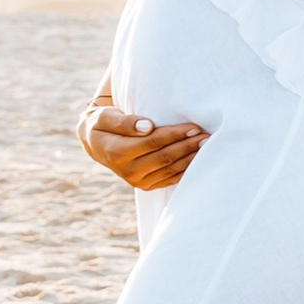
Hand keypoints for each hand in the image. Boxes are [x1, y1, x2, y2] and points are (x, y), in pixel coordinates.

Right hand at [79, 98, 206, 189]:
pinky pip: (170, 179)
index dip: (173, 134)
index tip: (193, 127)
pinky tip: (198, 160)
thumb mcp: (105, 117)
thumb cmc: (103, 124)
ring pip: (170, 170)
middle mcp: (127, 171)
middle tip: (207, 136)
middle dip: (187, 146)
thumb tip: (147, 127)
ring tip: (207, 146)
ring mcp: (137, 181)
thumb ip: (124, 122)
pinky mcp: (146, 186)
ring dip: (190, 158)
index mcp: (116, 152)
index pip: (152, 142)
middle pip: (164, 157)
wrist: (97, 143)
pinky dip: (185, 170)